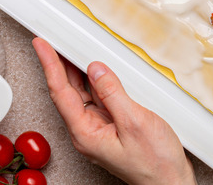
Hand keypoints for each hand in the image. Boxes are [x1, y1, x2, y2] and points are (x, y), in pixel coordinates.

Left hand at [32, 38, 195, 184]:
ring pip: (82, 94)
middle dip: (58, 64)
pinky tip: (97, 71)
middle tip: (52, 41)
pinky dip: (95, 82)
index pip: (60, 92)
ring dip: (77, 72)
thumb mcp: (135, 122)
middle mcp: (87, 132)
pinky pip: (98, 100)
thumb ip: (113, 94)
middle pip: (67, 92)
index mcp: (85, 133)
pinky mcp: (111, 128)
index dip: (49, 65)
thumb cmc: (155, 163)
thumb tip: (96, 69)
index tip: (42, 46)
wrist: (170, 182)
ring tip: (71, 48)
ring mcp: (99, 130)